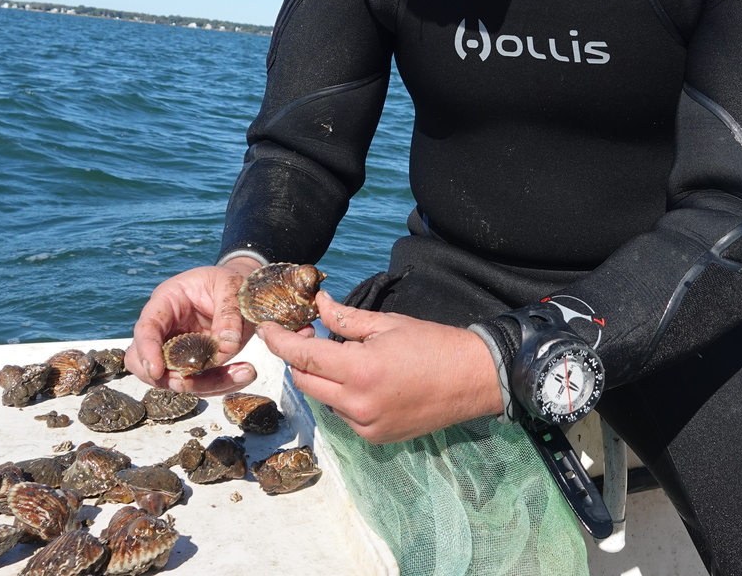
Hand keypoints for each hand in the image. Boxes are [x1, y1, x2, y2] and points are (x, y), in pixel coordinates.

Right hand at [125, 256, 262, 394]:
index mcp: (167, 300)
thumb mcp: (232, 286)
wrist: (241, 288)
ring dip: (205, 383)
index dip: (147, 351)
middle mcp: (166, 327)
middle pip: (146, 361)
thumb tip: (227, 346)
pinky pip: (199, 381)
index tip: (157, 371)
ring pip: (174, 378)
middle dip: (169, 377)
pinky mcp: (194, 362)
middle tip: (197, 380)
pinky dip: (220, 383)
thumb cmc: (229, 281)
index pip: (146, 328)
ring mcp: (177, 348)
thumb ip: (229, 312)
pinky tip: (243, 373)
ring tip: (243, 373)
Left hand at [257, 290, 503, 443]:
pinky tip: (361, 378)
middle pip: (304, 381)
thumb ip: (345, 318)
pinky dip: (342, 395)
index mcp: (360, 370)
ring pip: (323, 399)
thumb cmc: (435, 344)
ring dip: (322, 377)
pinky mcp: (376, 437)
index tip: (266, 328)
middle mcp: (358, 404)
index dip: (278, 341)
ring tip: (342, 356)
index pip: (302, 356)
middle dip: (298, 358)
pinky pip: (343, 414)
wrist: (475, 380)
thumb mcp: (388, 324)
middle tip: (310, 336)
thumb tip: (317, 304)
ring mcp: (366, 425)